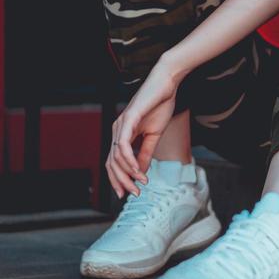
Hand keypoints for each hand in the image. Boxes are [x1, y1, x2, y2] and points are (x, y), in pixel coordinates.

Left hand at [106, 58, 179, 198]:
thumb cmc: (160, 106)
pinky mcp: (128, 119)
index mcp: (122, 134)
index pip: (114, 162)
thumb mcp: (154, 135)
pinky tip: (137, 170)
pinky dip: (130, 160)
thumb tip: (140, 172)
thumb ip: (145, 154)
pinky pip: (124, 145)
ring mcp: (121, 124)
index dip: (119, 179)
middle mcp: (117, 130)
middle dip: (122, 181)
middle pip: (112, 163)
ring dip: (128, 174)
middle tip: (134, 193)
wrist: (166, 84)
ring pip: (117, 156)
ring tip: (140, 183)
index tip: (129, 193)